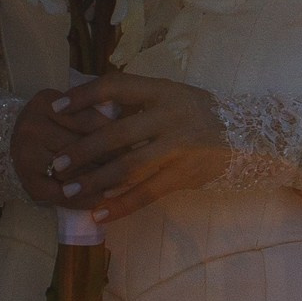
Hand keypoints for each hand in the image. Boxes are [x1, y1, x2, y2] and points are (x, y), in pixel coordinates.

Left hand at [31, 72, 231, 222]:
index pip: (115, 86)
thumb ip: (136, 102)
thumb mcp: (170, 96)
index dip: (83, 97)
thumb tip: (88, 111)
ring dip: (94, 182)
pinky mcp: (184, 175)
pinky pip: (146, 193)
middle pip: (116, 134)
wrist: (246, 136)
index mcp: (162, 90)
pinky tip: (98, 214)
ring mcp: (178, 147)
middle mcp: (169, 116)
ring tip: (69, 192)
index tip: (55, 108)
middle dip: (82, 151)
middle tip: (57, 164)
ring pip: (128, 168)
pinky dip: (120, 205)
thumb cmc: (196, 113)